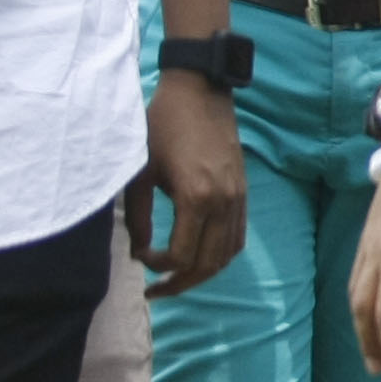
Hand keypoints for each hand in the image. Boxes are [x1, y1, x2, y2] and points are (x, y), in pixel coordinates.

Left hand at [131, 71, 248, 300]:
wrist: (200, 91)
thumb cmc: (161, 127)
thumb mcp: (140, 172)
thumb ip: (138, 217)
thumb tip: (138, 251)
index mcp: (196, 198)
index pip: (181, 256)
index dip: (157, 267)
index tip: (139, 257)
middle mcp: (223, 203)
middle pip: (207, 264)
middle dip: (180, 284)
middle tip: (155, 290)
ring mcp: (238, 199)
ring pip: (226, 255)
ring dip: (202, 274)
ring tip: (177, 280)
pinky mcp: (243, 192)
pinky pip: (237, 237)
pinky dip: (220, 255)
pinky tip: (201, 257)